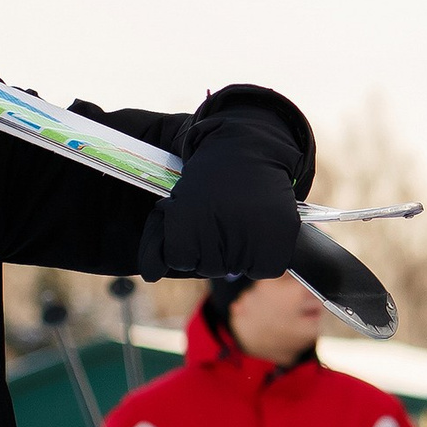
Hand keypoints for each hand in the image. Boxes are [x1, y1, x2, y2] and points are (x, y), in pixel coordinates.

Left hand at [138, 105, 305, 279]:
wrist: (251, 150)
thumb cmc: (210, 177)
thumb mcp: (177, 202)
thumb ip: (159, 240)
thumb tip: (150, 276)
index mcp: (187, 223)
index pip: (179, 260)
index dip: (185, 241)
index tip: (194, 221)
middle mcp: (217, 235)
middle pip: (208, 267)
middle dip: (210, 247)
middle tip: (220, 216)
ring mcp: (250, 240)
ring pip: (234, 269)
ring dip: (235, 251)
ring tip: (240, 219)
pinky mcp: (277, 243)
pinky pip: (262, 269)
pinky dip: (260, 257)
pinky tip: (258, 231)